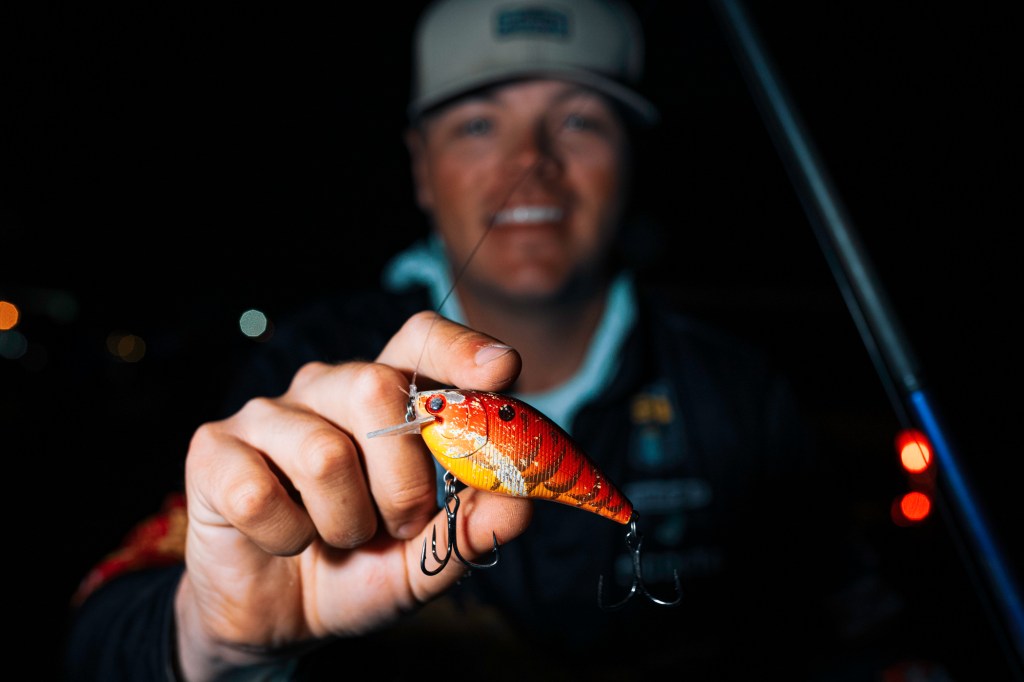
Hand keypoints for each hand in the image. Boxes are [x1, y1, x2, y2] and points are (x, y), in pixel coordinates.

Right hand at [174, 311, 531, 679]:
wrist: (281, 619)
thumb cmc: (360, 568)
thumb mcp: (427, 560)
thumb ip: (471, 529)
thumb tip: (520, 503)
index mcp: (384, 395)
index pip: (420, 338)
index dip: (460, 349)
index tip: (503, 371)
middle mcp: (325, 387)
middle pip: (376, 389)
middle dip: (404, 479)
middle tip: (401, 524)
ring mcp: (267, 413)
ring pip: (324, 451)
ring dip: (346, 521)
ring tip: (340, 537)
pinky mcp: (214, 448)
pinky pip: (258, 493)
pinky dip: (286, 538)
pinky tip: (286, 542)